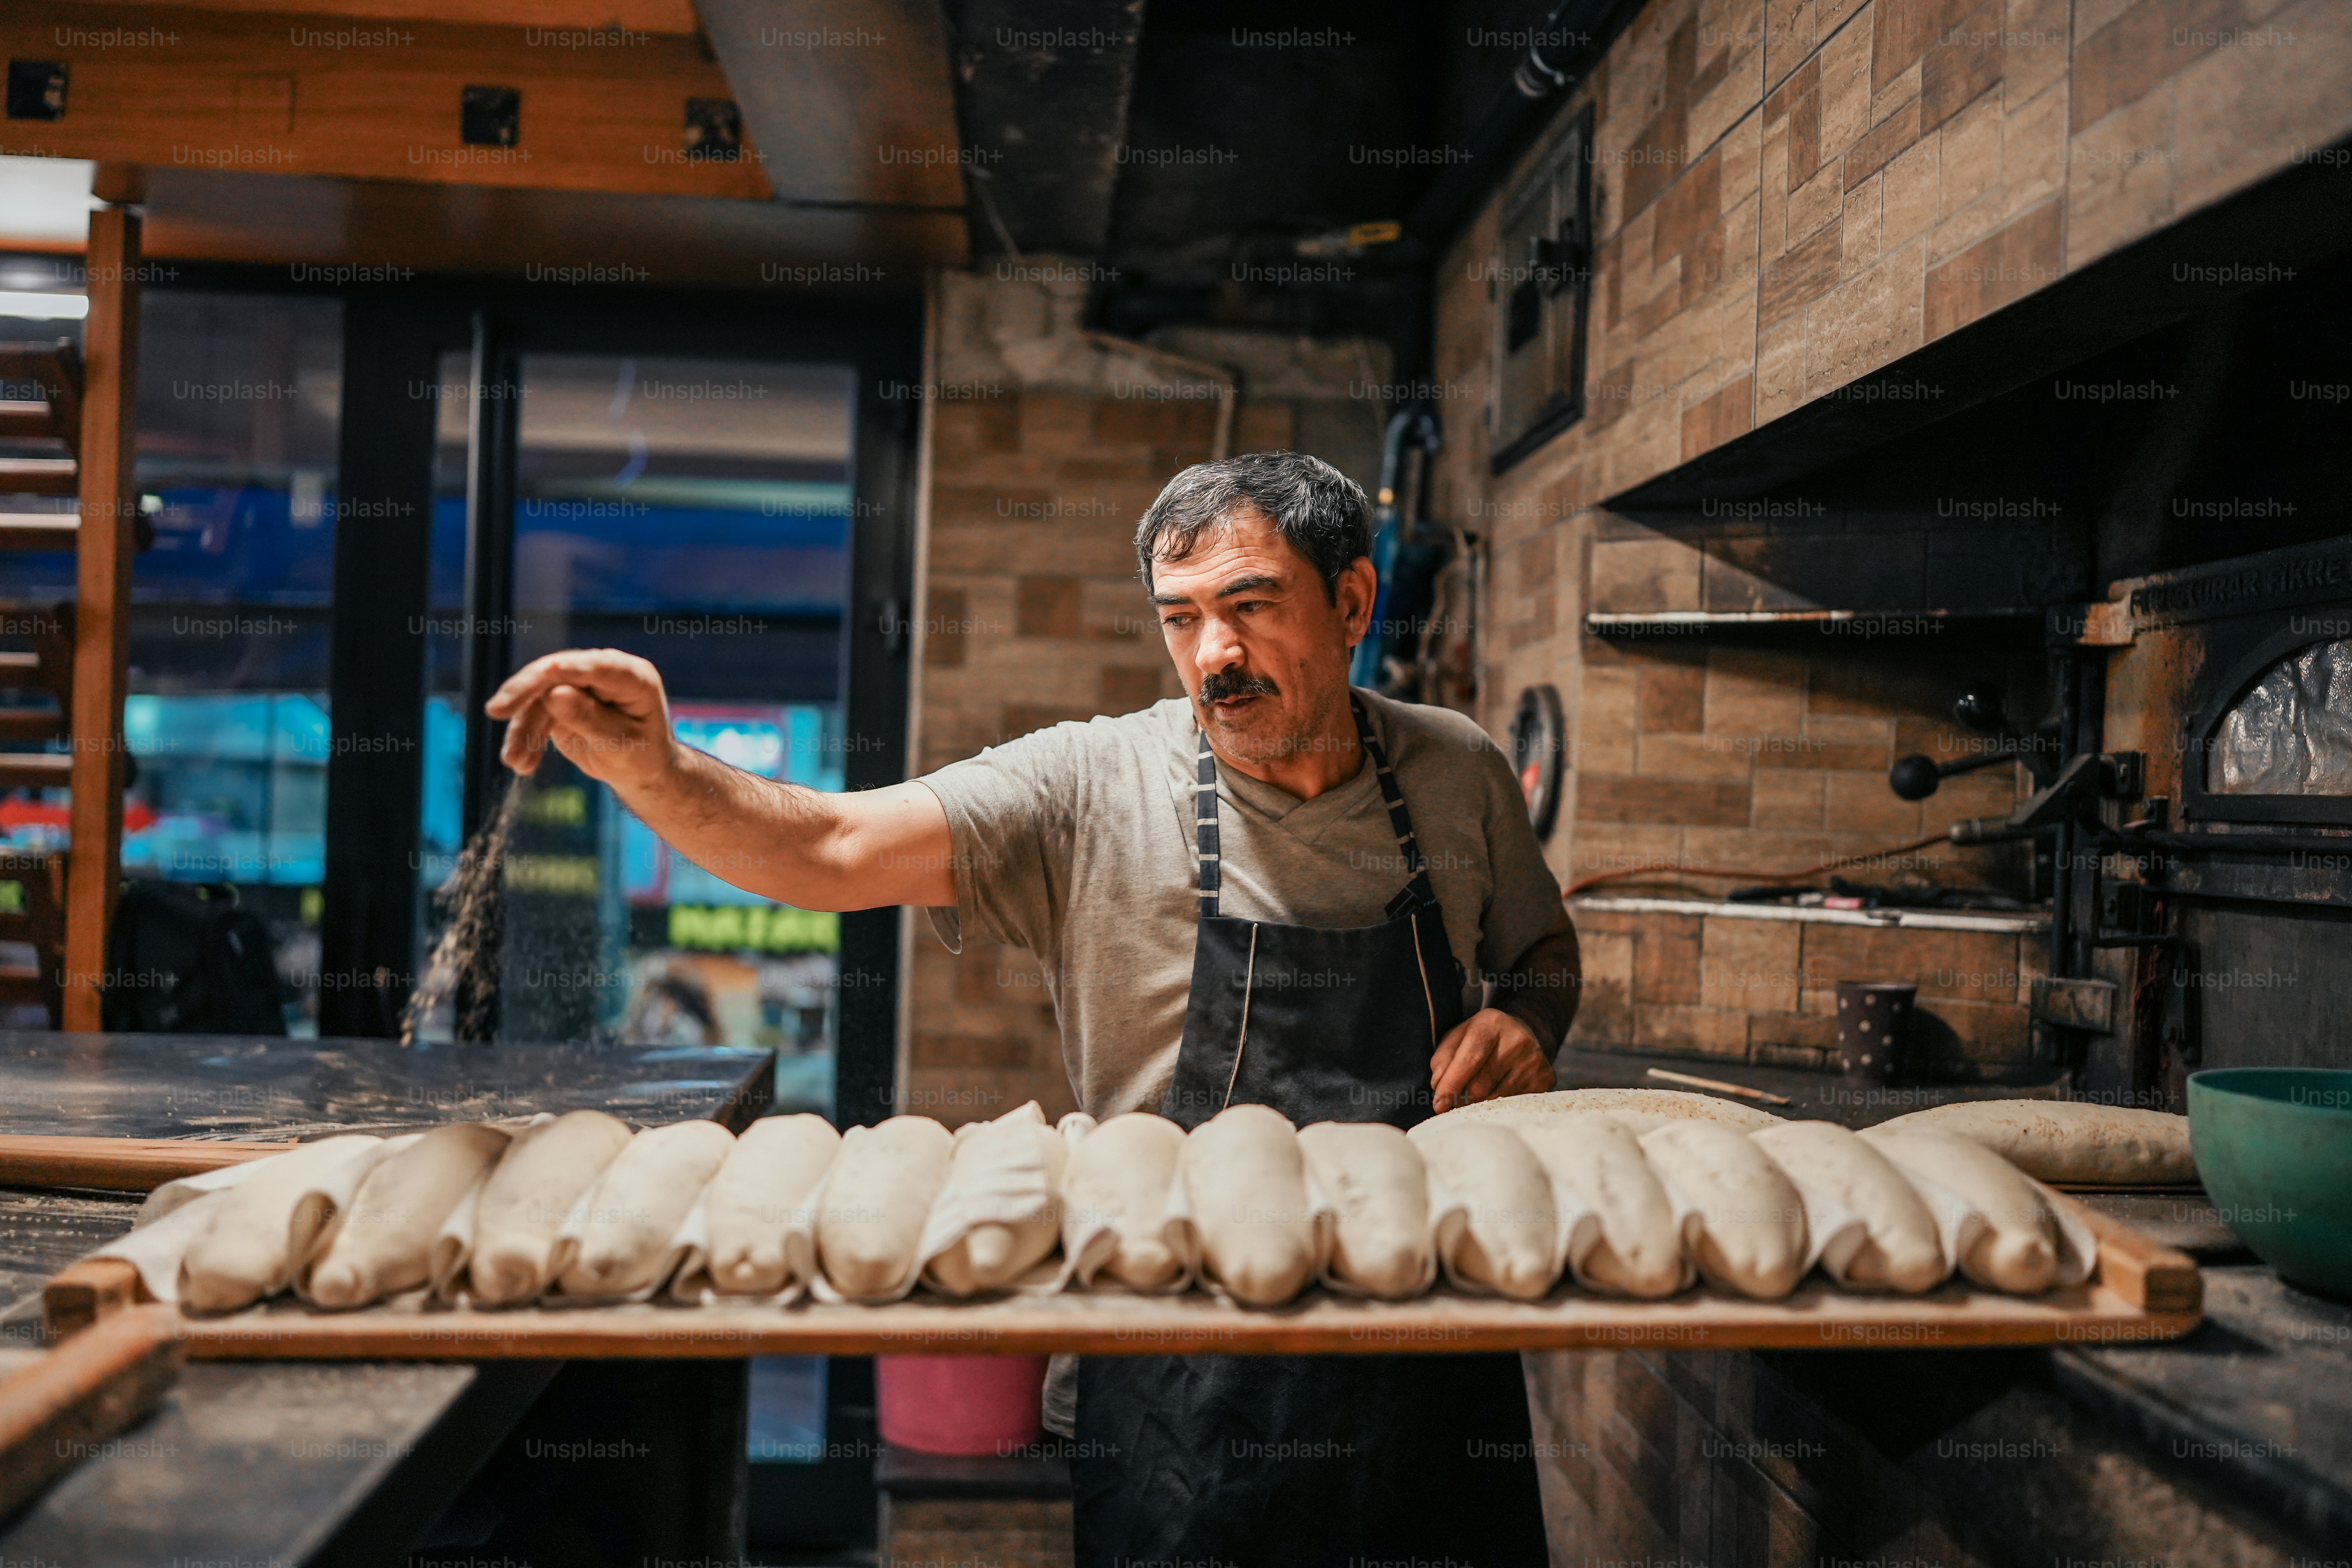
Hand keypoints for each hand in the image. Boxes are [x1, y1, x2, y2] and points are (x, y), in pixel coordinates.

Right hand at [485, 649, 676, 790]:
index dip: (555, 671)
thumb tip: (553, 694)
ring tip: (515, 763)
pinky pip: (535, 712)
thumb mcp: (621, 745)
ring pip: (539, 696)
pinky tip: (522, 764)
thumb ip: (590, 719)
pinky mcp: (561, 700)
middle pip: (556, 672)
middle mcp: (604, 672)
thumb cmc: (641, 758)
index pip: (591, 666)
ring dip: (523, 730)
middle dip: (524, 694)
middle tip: (495, 711)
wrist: (639, 772)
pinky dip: (525, 737)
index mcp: (632, 676)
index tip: (526, 683)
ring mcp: (580, 684)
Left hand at [1428, 1008, 1553, 1113]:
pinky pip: (1512, 1104)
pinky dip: (1498, 1105)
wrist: (1523, 1033)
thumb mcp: (1459, 1037)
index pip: (1469, 1061)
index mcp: (1491, 1024)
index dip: (1451, 1085)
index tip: (1438, 1105)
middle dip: (1462, 1097)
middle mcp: (1517, 1040)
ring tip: (1477, 1094)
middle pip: (1480, 1086)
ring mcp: (1533, 1061)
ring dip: (1479, 1103)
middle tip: (1457, 1097)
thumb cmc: (1483, 1039)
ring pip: (1495, 1099)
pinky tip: (1496, 1092)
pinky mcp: (1544, 1079)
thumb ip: (1443, 1058)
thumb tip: (1438, 1084)